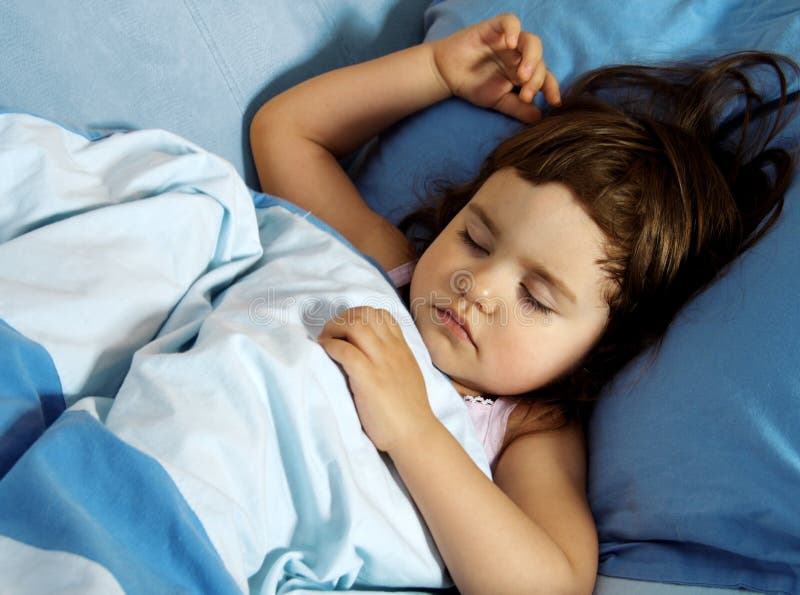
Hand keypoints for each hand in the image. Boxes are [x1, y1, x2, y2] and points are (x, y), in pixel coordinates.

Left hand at [318, 306, 436, 452]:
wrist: (415, 434)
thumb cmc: (409, 411)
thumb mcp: (407, 374)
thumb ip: (393, 360)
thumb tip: (373, 353)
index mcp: (402, 349)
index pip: (382, 315)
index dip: (359, 315)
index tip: (347, 328)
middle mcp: (392, 350)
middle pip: (365, 314)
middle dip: (342, 318)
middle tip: (331, 333)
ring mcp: (381, 363)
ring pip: (355, 326)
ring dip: (334, 328)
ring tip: (326, 340)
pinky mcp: (368, 379)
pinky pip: (346, 351)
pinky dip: (331, 345)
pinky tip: (325, 351)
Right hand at [430, 13, 559, 123]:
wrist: (445, 74)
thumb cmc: (472, 86)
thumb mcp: (498, 102)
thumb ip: (518, 108)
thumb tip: (539, 119)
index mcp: (524, 73)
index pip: (545, 78)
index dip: (552, 89)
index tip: (554, 103)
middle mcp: (520, 56)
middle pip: (540, 62)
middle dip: (536, 80)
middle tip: (525, 95)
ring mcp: (509, 41)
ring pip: (531, 41)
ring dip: (531, 58)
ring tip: (521, 74)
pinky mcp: (495, 28)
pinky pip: (510, 22)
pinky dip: (513, 30)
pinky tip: (509, 43)